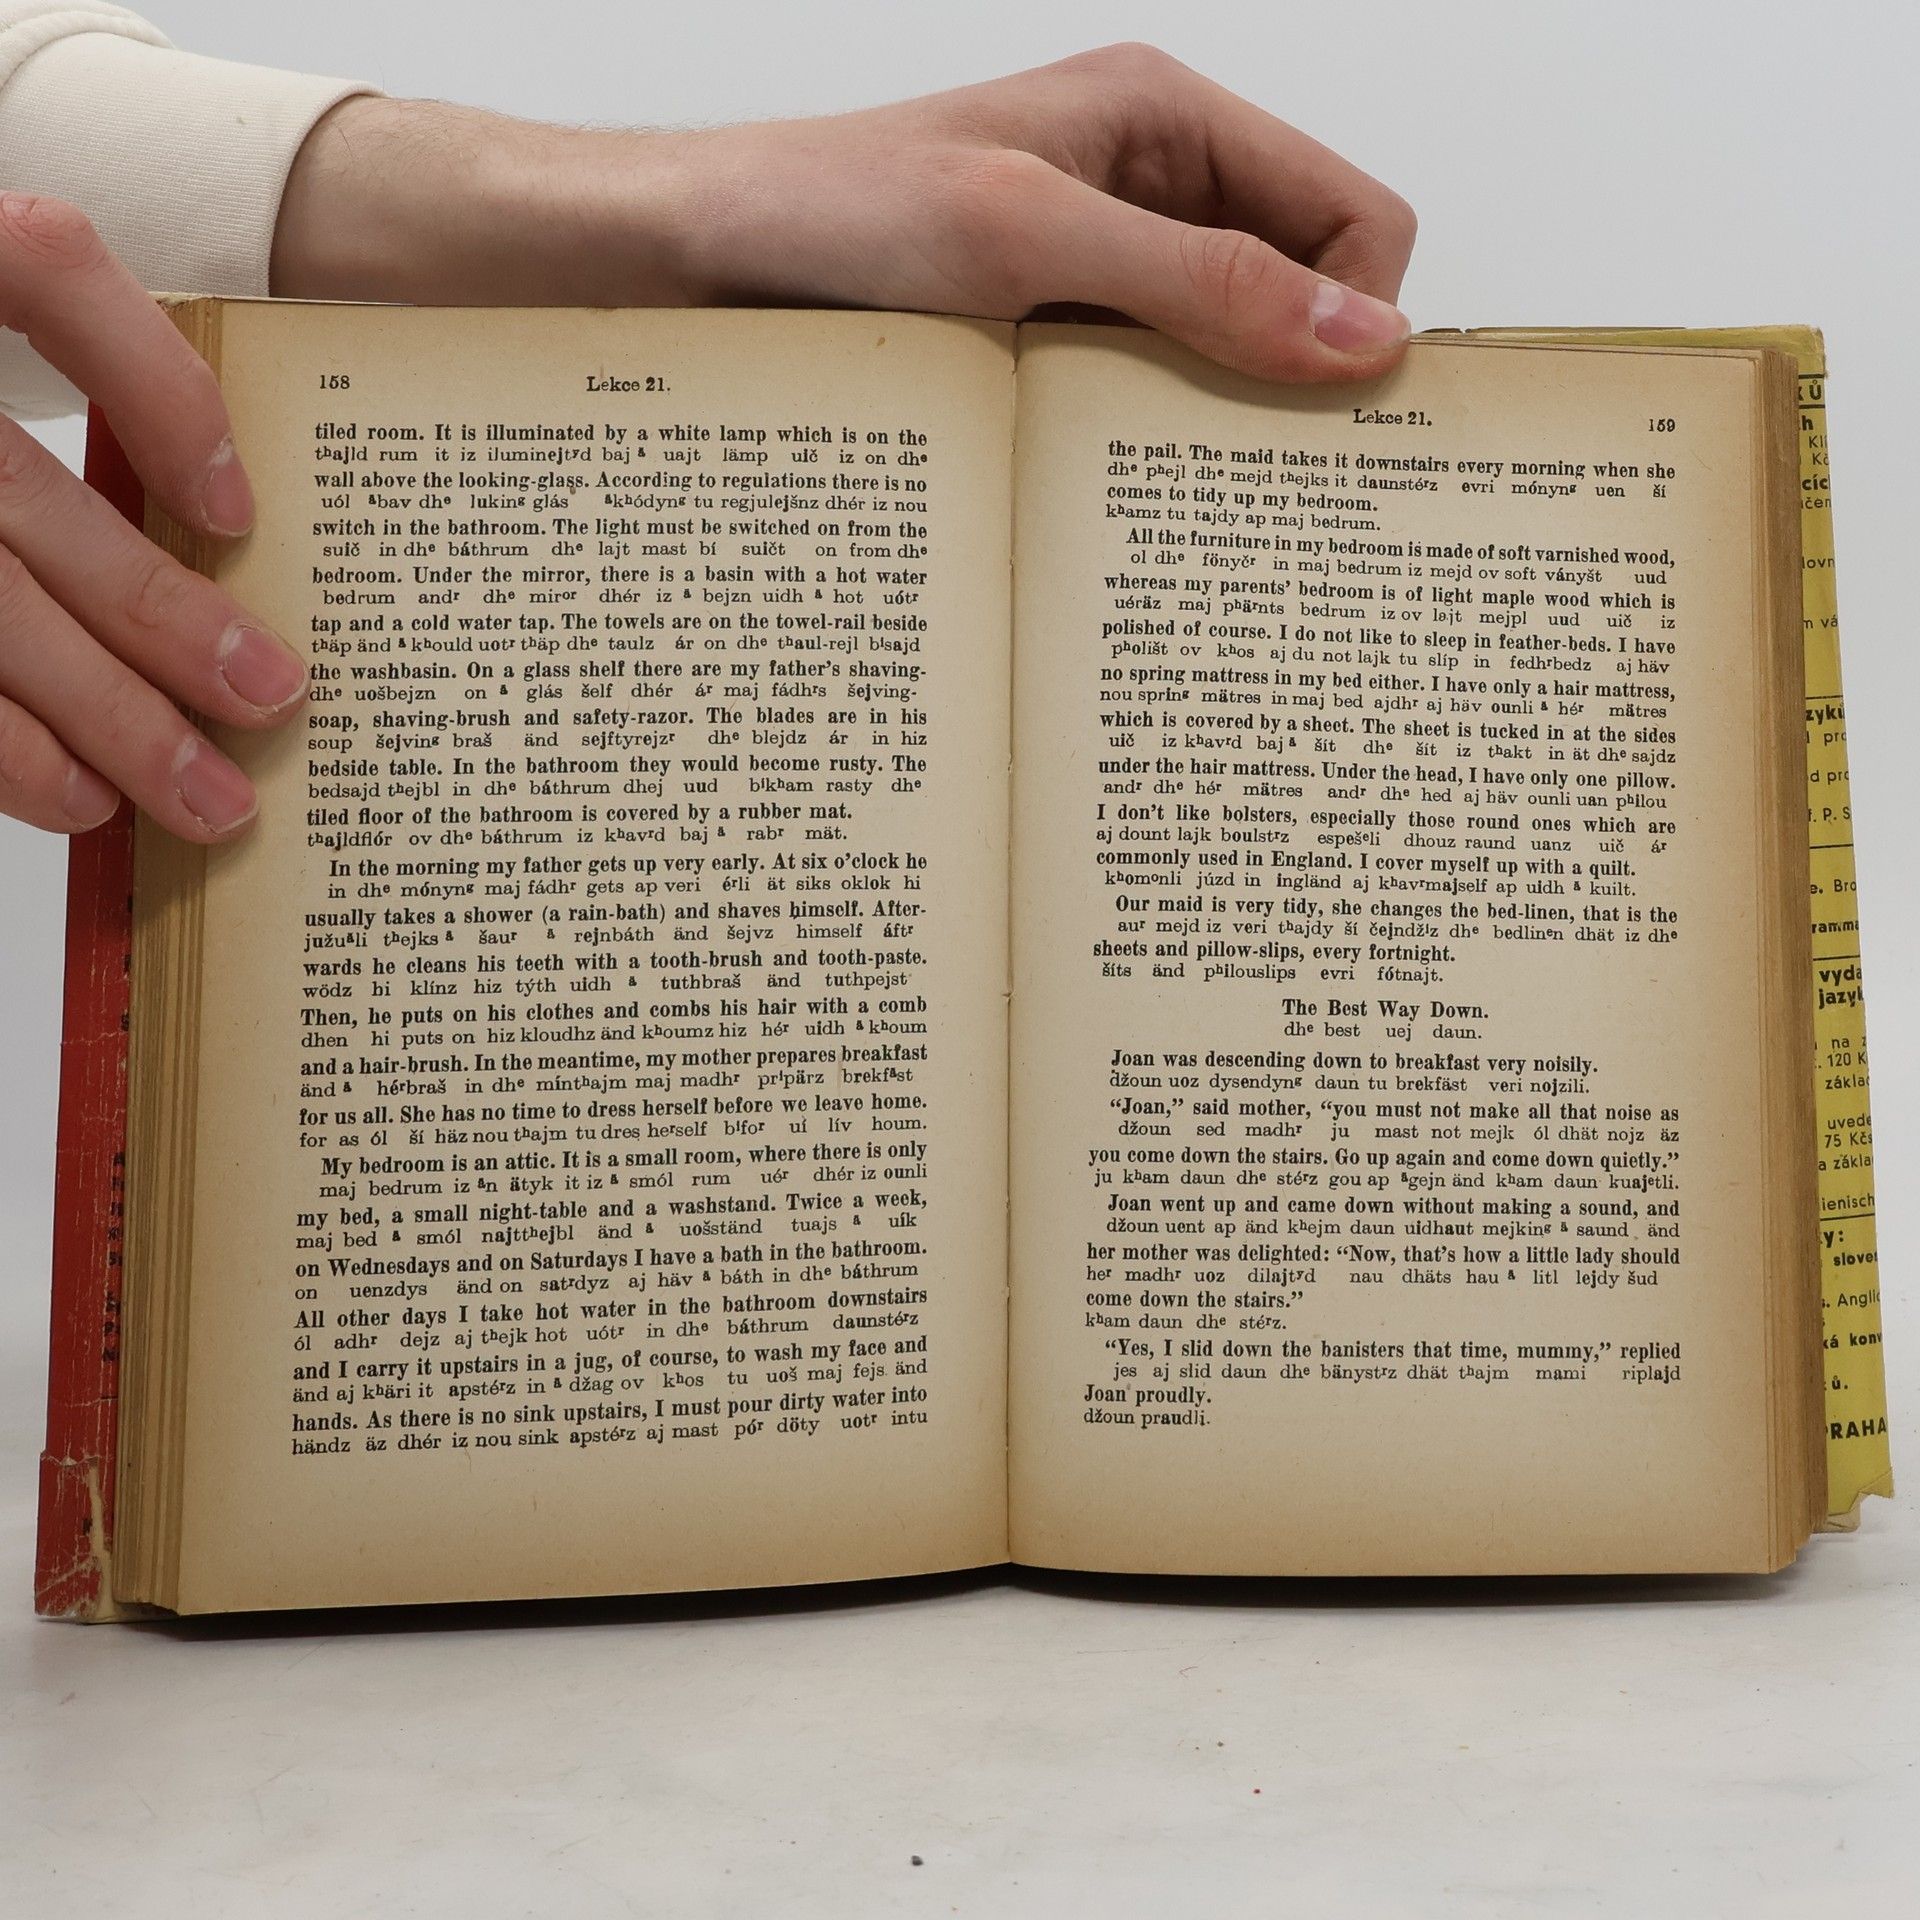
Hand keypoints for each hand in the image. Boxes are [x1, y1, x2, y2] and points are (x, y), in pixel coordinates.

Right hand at [0, 193, 304, 839]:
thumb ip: (79, 363)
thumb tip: (213, 501)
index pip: (38, 262)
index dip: (156, 383)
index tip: (235, 508)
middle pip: (10, 488)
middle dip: (154, 610)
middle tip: (271, 697)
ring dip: (91, 713)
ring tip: (198, 793)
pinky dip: (3, 749)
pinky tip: (76, 793)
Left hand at [275, 43, 1414, 382]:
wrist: (686, 260)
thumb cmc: (832, 214)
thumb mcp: (1030, 240)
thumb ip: (1202, 285)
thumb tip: (1365, 339)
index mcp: (1166, 118)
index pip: (1354, 213)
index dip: (1364, 311)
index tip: (1330, 415)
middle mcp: (1145, 188)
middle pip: (1299, 291)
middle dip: (1292, 377)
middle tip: (1256, 478)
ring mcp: (1094, 269)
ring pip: (1222, 356)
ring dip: (1210, 422)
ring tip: (1164, 487)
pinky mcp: (1045, 339)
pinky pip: (1140, 393)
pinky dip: (1140, 442)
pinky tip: (1104, 486)